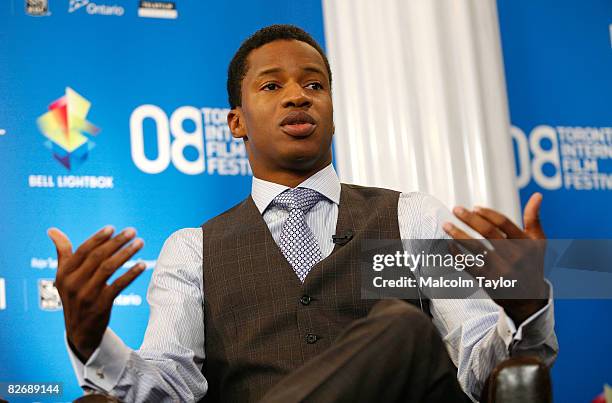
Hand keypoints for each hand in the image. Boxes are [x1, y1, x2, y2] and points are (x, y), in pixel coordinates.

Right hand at [49, 226, 144, 361]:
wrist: (79, 331)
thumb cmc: (74, 296)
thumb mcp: (64, 276)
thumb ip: (62, 253)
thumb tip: (52, 230)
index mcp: (64, 274)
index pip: (83, 251)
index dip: (98, 238)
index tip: (113, 228)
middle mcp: (73, 283)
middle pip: (98, 257)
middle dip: (117, 242)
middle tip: (132, 231)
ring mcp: (87, 295)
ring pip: (109, 268)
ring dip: (126, 254)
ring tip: (140, 243)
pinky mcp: (101, 305)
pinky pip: (118, 285)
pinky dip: (131, 274)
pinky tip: (142, 265)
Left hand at [442, 193, 547, 323]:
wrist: (529, 300)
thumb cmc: (532, 264)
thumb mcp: (538, 243)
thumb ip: (534, 219)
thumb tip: (537, 195)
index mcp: (526, 244)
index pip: (504, 223)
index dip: (488, 213)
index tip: (474, 207)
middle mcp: (514, 256)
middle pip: (488, 232)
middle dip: (470, 219)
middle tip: (456, 209)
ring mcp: (500, 269)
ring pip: (475, 248)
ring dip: (458, 234)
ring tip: (446, 224)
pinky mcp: (488, 281)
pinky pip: (469, 265)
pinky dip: (457, 254)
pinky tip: (449, 244)